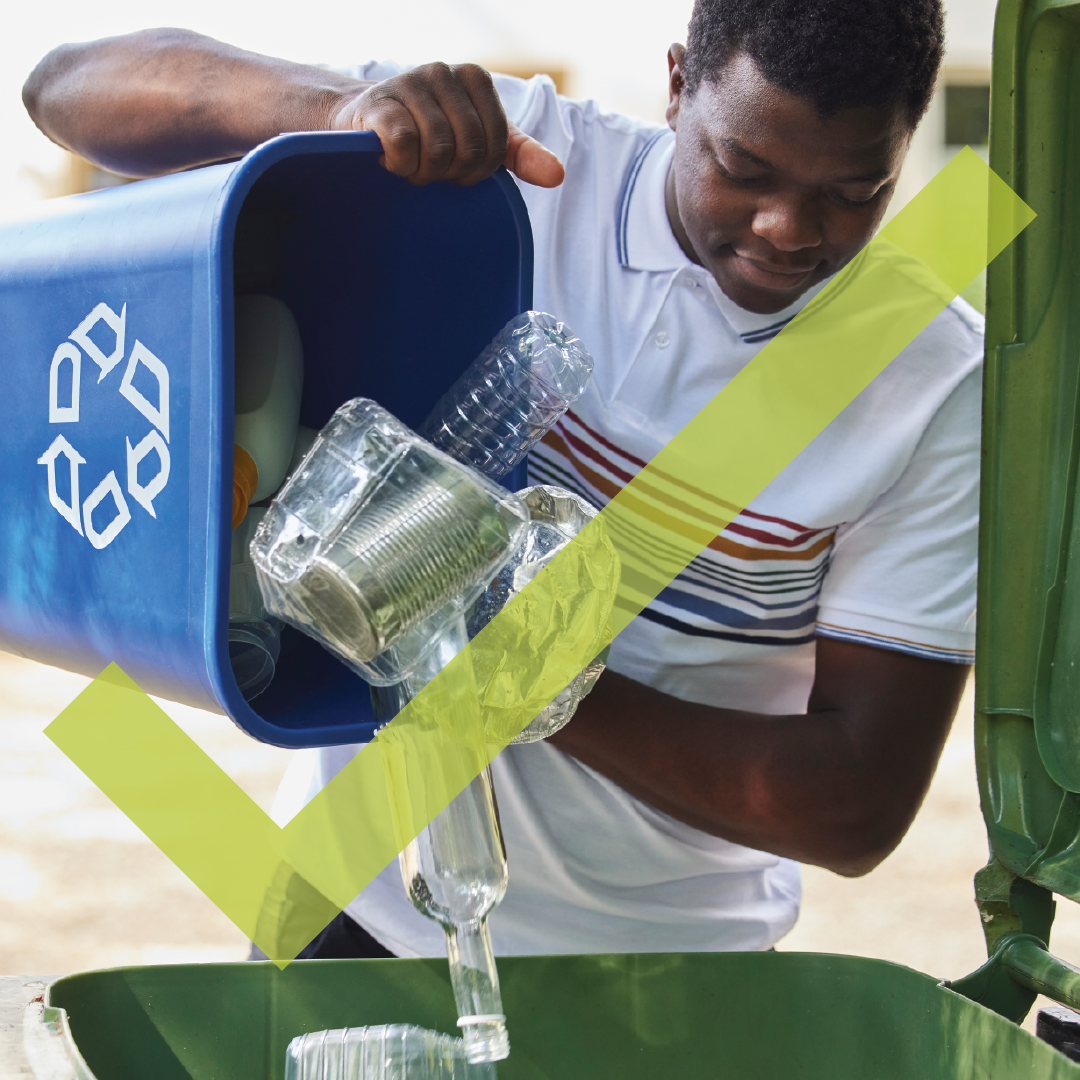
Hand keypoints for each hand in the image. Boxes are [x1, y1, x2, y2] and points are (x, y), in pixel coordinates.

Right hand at [331, 62, 564, 188]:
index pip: (496, 145)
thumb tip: (557, 176)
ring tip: (412, 163)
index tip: (458, 167)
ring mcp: (410, 83)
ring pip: (438, 151)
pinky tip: (391, 160)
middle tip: (432, 168)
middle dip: (450, 173)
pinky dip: (401, 165)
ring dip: (423, 173)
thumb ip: (521, 154)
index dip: (478, 170)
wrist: (366, 120)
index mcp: (475, 78)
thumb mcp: (481, 139)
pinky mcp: (381, 103)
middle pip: (469, 150)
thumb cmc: (431, 131)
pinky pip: (405, 146)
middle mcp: (444, 71)